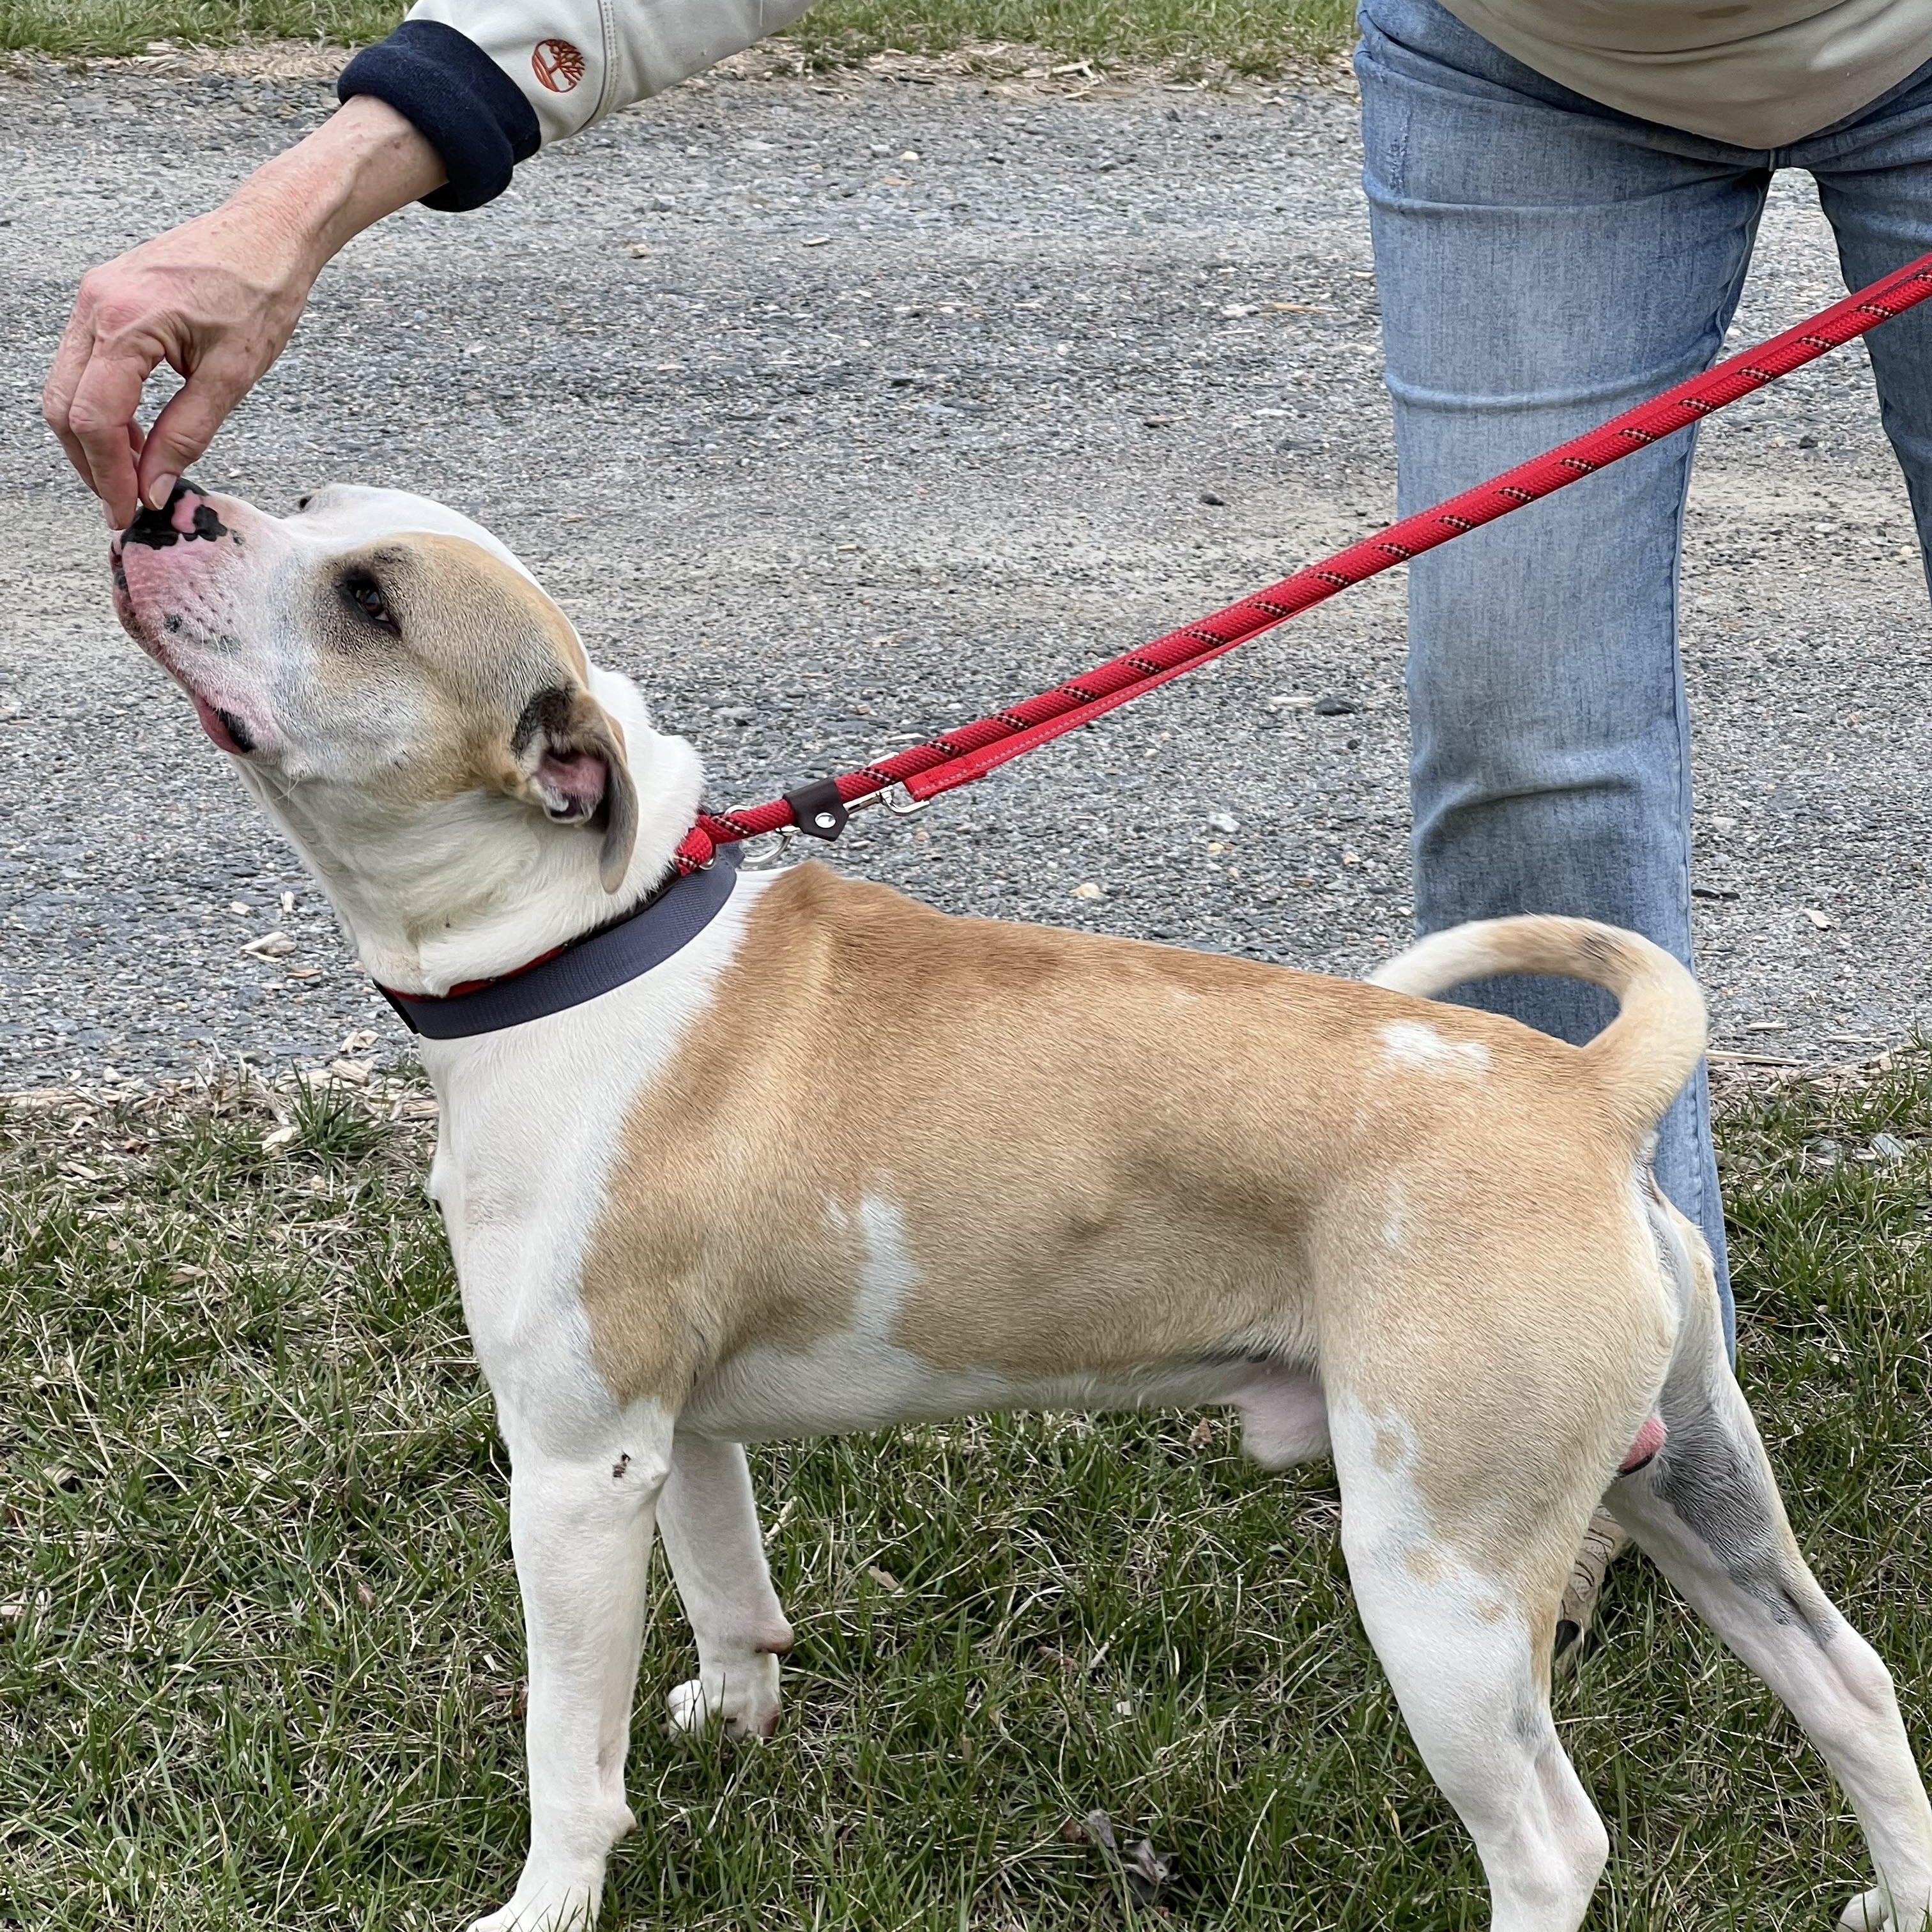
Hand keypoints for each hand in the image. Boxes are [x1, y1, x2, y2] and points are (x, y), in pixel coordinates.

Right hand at [43, 95, 444, 527]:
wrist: (268, 231)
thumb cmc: (261, 291)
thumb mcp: (232, 376)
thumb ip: (187, 434)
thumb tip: (154, 487)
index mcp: (125, 323)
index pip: (94, 418)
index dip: (109, 474)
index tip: (130, 512)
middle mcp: (95, 306)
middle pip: (64, 407)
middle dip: (92, 463)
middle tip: (128, 503)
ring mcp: (93, 300)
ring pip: (67, 389)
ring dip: (94, 438)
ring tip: (137, 473)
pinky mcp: (103, 301)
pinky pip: (83, 366)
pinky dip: (101, 408)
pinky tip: (137, 433)